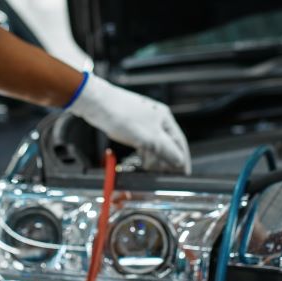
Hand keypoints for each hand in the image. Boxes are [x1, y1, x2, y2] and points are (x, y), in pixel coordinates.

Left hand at [67, 73, 191, 174]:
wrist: (98, 105)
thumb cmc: (122, 116)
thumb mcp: (149, 138)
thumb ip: (167, 150)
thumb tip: (180, 160)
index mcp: (165, 118)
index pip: (179, 142)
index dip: (182, 159)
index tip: (183, 173)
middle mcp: (156, 119)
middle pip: (167, 144)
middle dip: (167, 160)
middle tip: (165, 174)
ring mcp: (143, 122)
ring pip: (154, 144)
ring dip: (155, 158)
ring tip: (151, 169)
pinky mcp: (132, 126)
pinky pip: (143, 142)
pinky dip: (145, 152)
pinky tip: (142, 159)